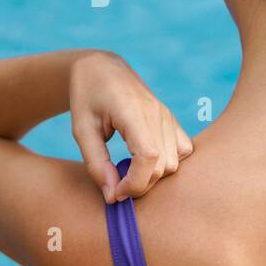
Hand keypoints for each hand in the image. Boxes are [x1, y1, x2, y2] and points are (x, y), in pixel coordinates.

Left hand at [69, 51, 193, 202]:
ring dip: (153, 177)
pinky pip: (184, 150)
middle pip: (163, 164)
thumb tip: (113, 197)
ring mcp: (168, 116)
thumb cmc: (87, 98)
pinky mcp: (171, 120)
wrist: (102, 69)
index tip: (116, 192)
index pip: (148, 156)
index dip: (135, 183)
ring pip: (175, 162)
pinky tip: (145, 163)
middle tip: (115, 186)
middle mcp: (157, 113)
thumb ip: (96, 164)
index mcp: (132, 111)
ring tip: (128, 172)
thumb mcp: (81, 130)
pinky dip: (168, 164)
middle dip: (140, 185)